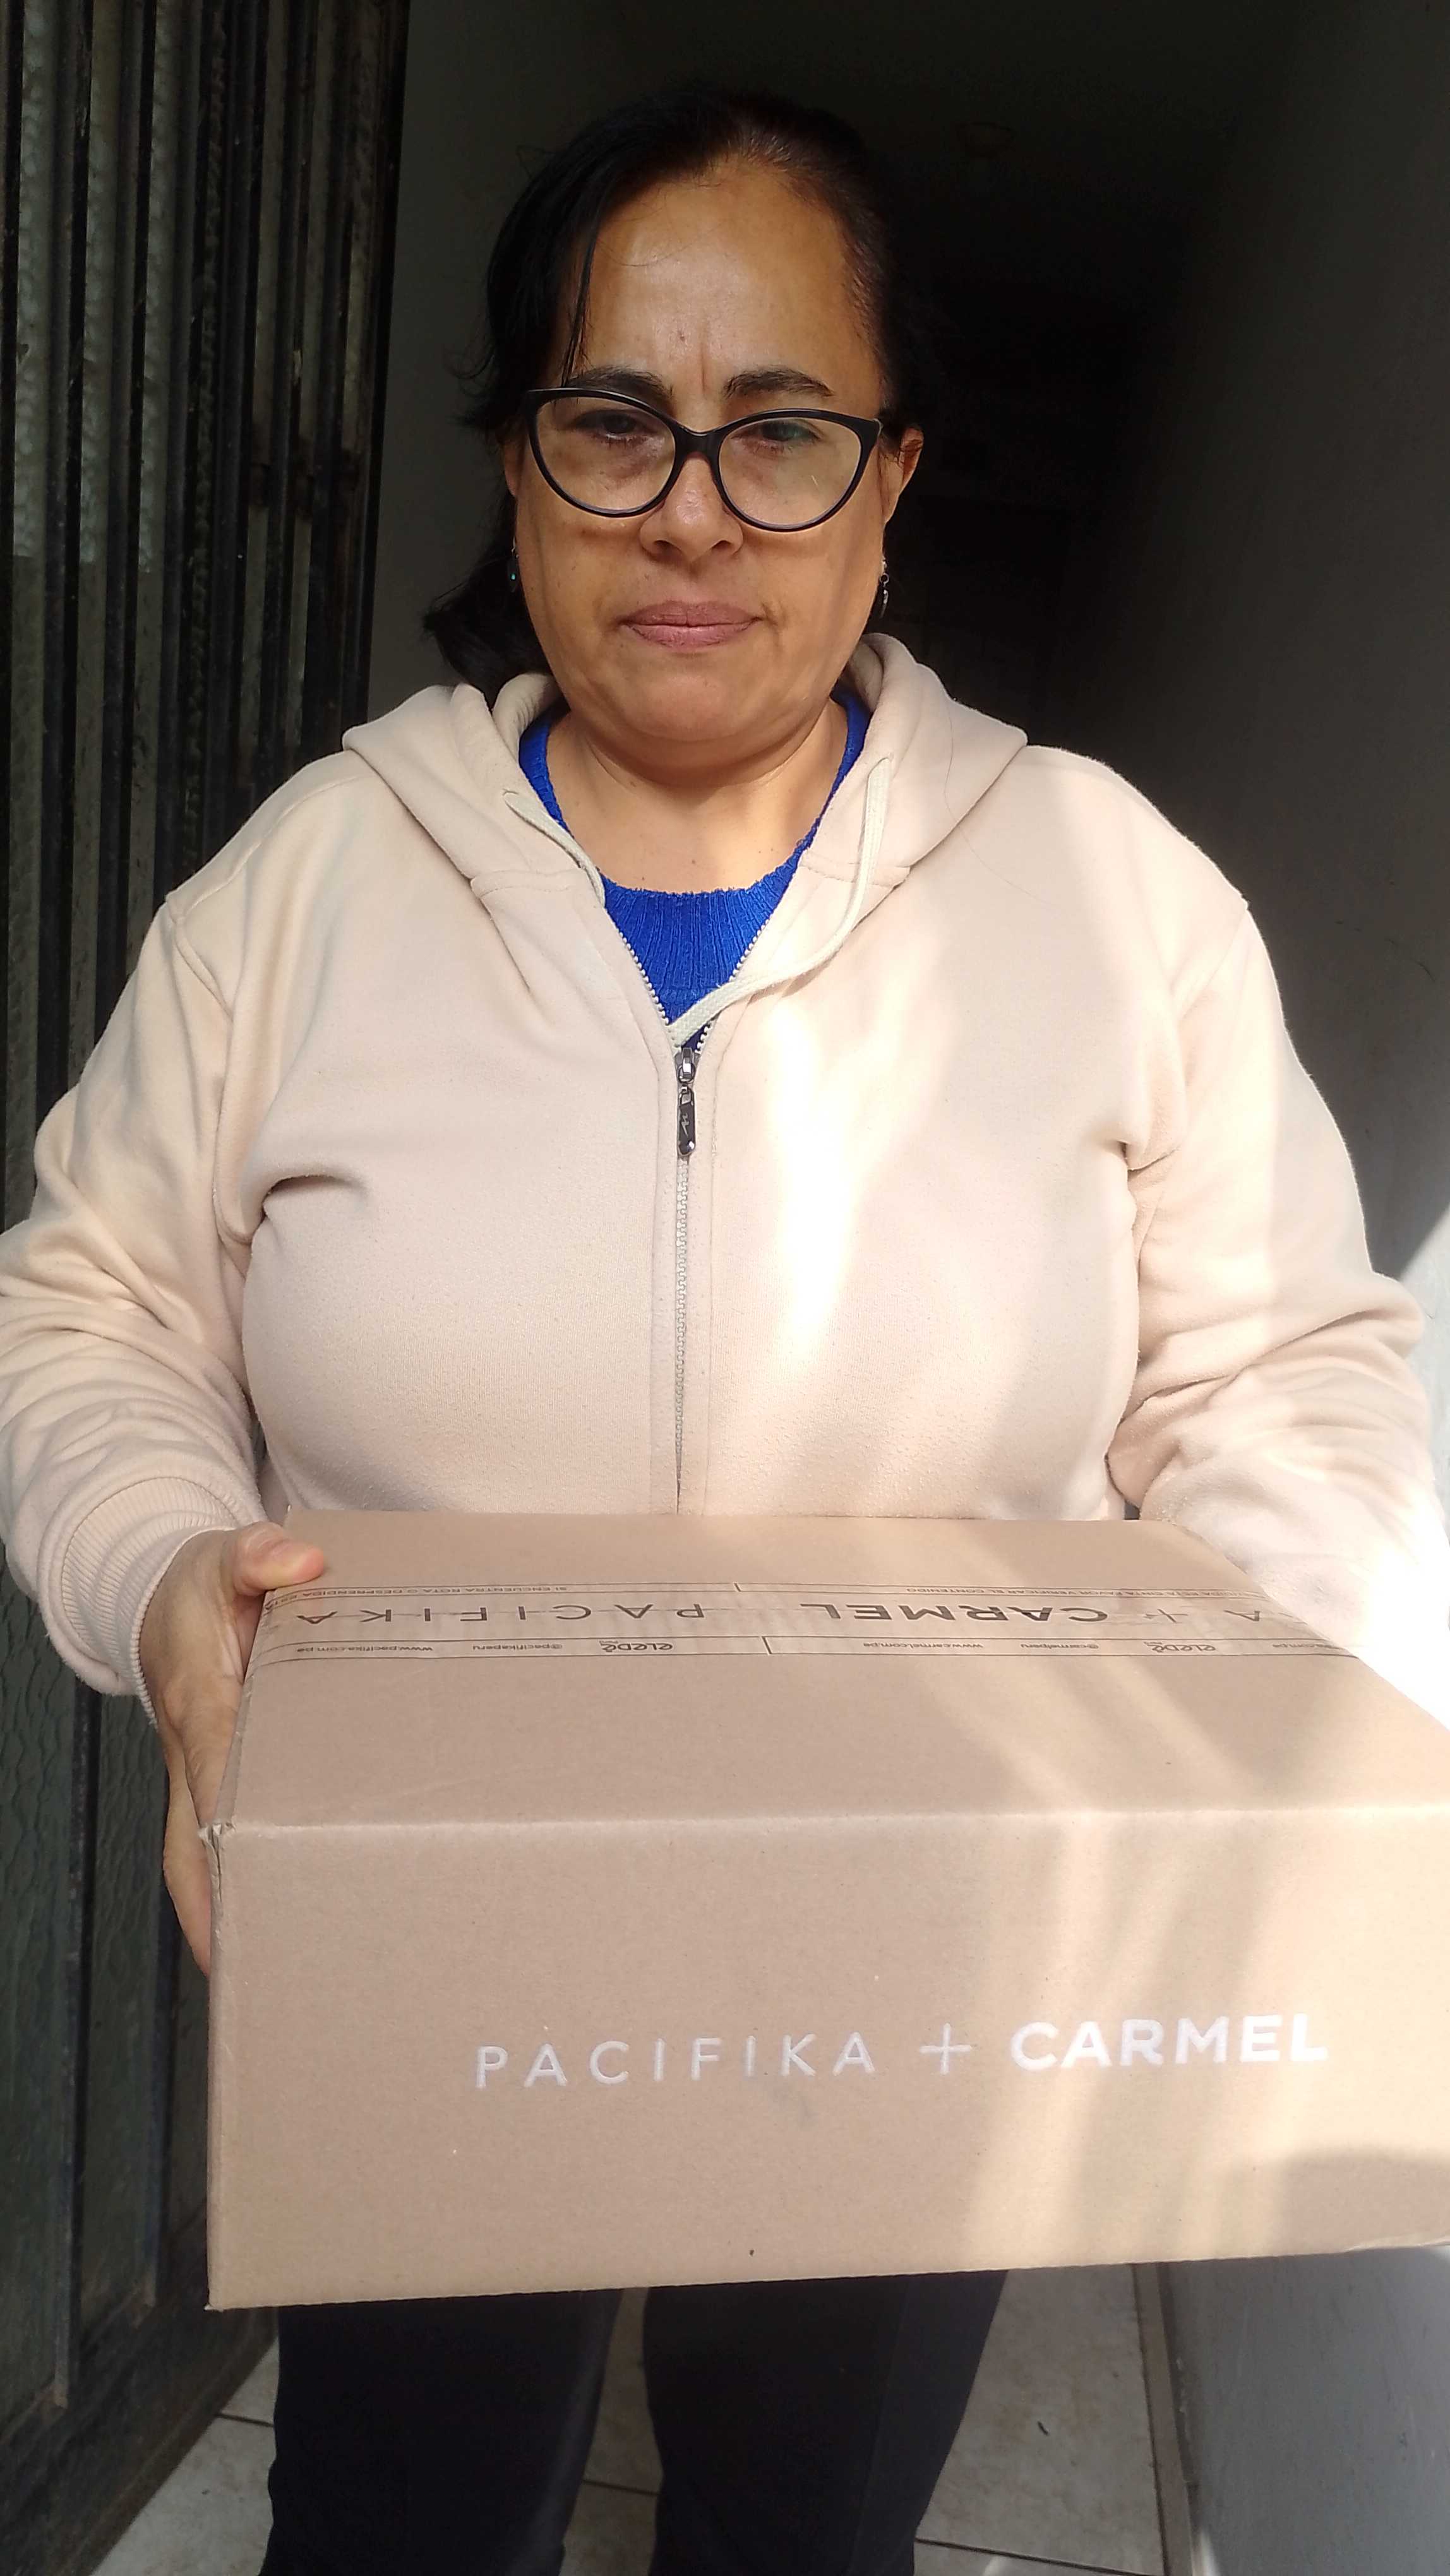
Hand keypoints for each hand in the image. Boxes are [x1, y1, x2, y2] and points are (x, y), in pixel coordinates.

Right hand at [140, 1521, 324, 1972]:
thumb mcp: (222, 1558)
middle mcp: (197, 1759)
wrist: (161, 1605)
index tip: (250, 1886)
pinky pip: (230, 1847)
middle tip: (266, 1973)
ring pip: (208, 1864)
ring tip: (289, 1973)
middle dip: (221, 1916)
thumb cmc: (197, 1593)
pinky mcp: (223, 1787)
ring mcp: (206, 1782)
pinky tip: (299, 1919)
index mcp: (201, 1705)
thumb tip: (299, 1564)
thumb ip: (257, 1556)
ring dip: (235, 1916)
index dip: (232, 1830)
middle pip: (195, 1855)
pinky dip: (250, 1888)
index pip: (216, 1773)